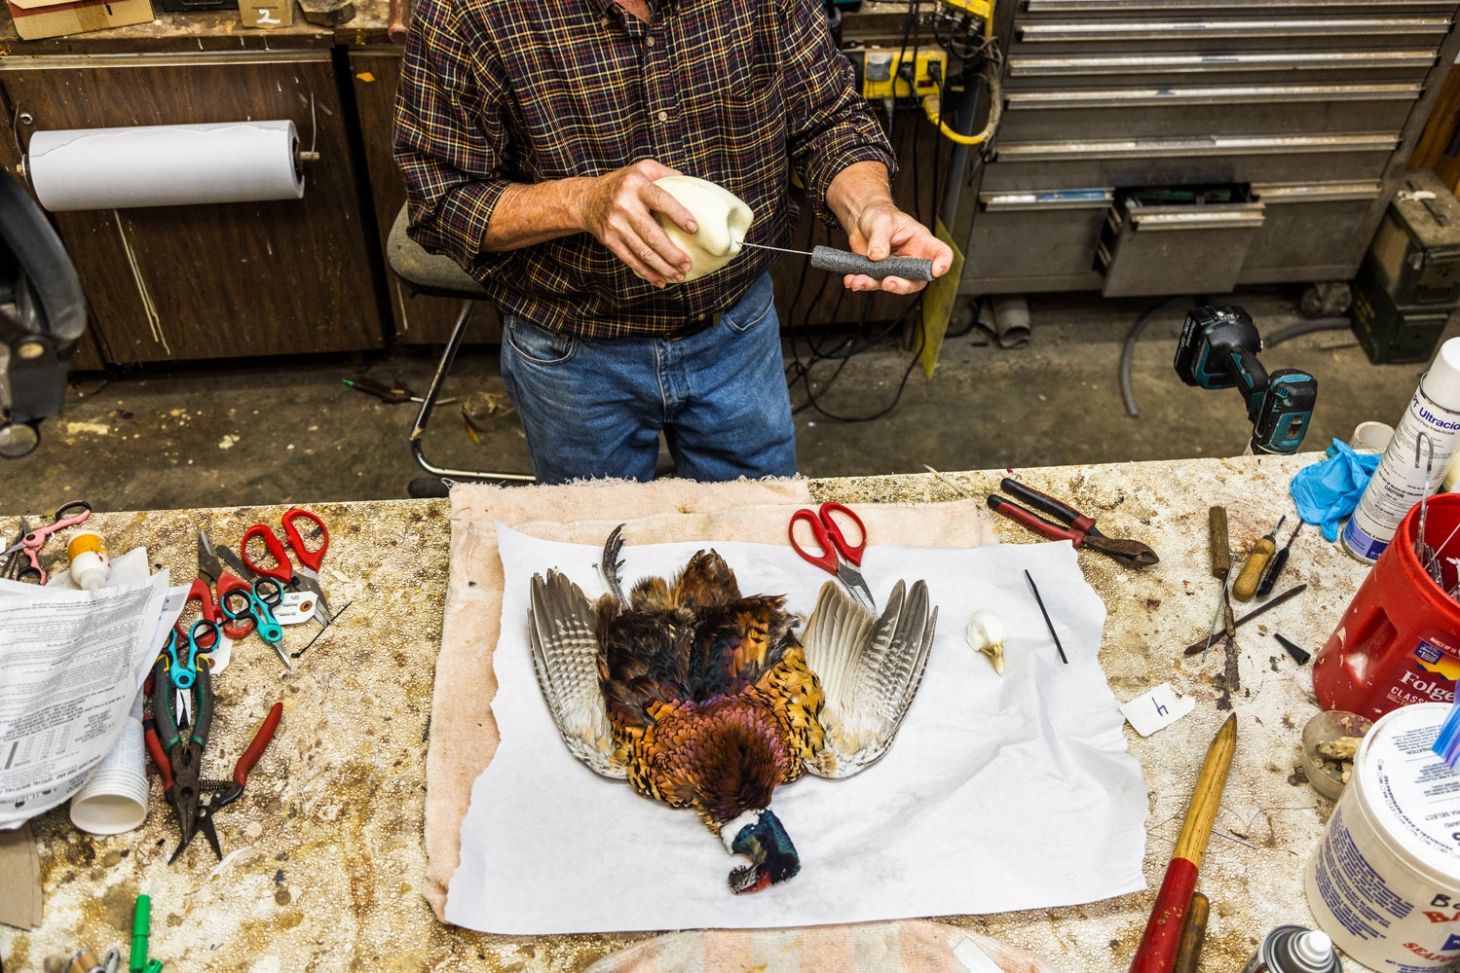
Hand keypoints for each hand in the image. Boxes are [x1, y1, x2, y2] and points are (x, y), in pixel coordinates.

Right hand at [574, 159, 697, 286]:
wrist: (587, 199)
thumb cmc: (623, 184)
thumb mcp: (641, 169)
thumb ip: (665, 174)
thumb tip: (691, 185)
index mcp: (636, 185)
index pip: (660, 200)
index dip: (678, 215)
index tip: (694, 228)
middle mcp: (624, 205)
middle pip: (652, 234)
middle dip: (672, 253)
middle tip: (688, 264)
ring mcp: (615, 225)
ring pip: (642, 251)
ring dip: (663, 267)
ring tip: (679, 275)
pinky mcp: (609, 240)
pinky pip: (630, 259)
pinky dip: (647, 272)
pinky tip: (661, 281)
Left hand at [843, 199, 953, 294]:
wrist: (862, 221)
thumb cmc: (880, 215)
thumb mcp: (881, 221)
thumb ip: (880, 238)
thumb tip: (877, 255)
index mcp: (922, 242)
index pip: (941, 254)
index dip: (943, 263)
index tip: (936, 270)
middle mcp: (912, 259)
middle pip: (916, 279)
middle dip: (902, 285)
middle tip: (888, 282)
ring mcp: (896, 269)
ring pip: (891, 284)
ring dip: (874, 285)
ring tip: (859, 280)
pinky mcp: (879, 275)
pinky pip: (873, 283)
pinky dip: (861, 283)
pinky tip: (852, 280)